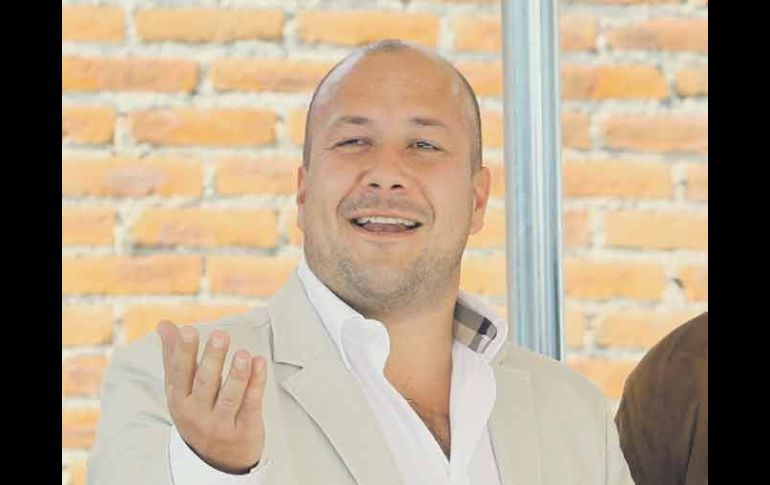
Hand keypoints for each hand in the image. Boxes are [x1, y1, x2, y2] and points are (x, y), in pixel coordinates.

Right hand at [157, 321, 266, 473]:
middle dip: (212, 359)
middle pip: (205, 383)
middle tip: (220, 336)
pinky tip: (260, 364)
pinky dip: (257, 383)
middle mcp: (197, 413)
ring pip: (229, 397)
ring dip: (237, 374)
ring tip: (243, 354)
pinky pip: (251, 403)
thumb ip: (174, 357)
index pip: (180, 373)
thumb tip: (164, 325)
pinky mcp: (245, 429)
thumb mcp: (180, 391)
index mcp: (179, 400)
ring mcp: (221, 423)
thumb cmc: (197, 415)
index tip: (188, 330)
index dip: (183, 352)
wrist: (217, 461)